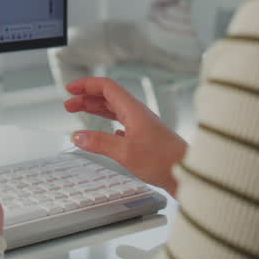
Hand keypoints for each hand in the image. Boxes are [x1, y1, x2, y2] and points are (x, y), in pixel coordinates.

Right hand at [63, 76, 187, 195]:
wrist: (189, 173)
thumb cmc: (164, 161)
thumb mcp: (125, 152)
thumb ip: (99, 143)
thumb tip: (77, 136)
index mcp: (133, 110)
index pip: (106, 87)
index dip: (86, 85)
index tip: (70, 89)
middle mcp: (137, 114)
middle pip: (108, 97)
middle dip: (86, 98)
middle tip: (69, 104)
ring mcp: (142, 125)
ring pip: (115, 110)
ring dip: (96, 110)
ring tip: (80, 114)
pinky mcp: (146, 138)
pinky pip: (123, 124)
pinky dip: (109, 125)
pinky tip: (107, 133)